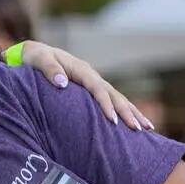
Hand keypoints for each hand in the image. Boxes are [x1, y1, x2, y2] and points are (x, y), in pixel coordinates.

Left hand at [18, 41, 153, 130]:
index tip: (113, 120)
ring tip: (148, 128)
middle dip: (128, 112)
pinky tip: (135, 124)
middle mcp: (92, 76)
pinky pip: (112, 102)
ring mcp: (95, 83)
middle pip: (114, 95)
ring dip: (133, 113)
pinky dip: (125, 112)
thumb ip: (49, 69)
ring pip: (118, 99)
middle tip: (139, 129)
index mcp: (81, 70)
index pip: (98, 89)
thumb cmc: (36, 58)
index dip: (106, 104)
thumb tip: (62, 82)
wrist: (36, 54)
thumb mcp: (39, 60)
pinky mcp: (93, 90)